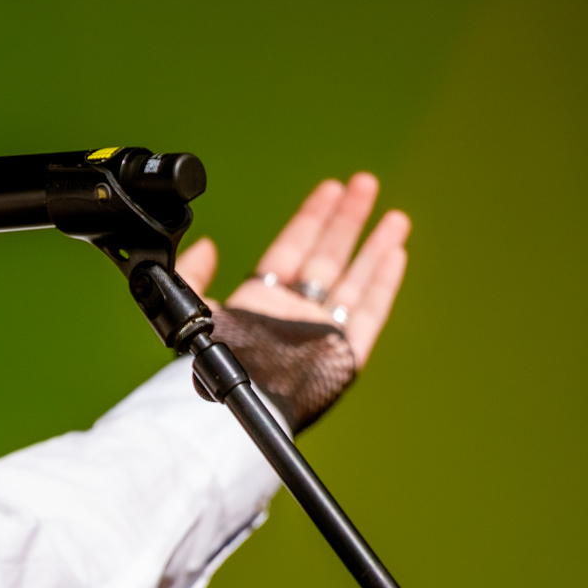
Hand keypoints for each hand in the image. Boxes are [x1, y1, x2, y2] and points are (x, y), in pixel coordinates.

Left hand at [172, 173, 409, 366]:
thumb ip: (192, 275)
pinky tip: (396, 255)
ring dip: (374, 246)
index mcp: (261, 301)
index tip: (329, 189)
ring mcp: (320, 332)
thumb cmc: (211, 365)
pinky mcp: (342, 353)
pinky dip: (383, 283)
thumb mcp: (192, 310)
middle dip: (346, 219)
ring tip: (394, 216)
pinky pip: (369, 312)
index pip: (293, 248)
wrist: (235, 403)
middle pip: (327, 257)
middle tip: (364, 184)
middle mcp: (294, 313)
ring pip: (354, 279)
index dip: (311, 218)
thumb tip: (206, 245)